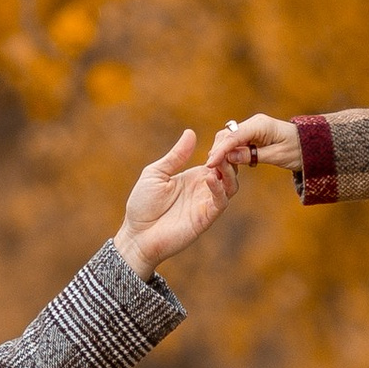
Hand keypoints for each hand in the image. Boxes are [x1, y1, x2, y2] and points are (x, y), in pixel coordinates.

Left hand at [115, 128, 239, 278]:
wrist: (137, 235)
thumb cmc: (142, 205)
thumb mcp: (156, 173)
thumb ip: (176, 156)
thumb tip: (190, 132)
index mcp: (194, 176)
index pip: (218, 159)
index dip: (223, 147)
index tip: (222, 136)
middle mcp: (204, 189)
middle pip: (230, 170)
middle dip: (230, 157)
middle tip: (227, 145)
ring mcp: (206, 203)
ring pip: (231, 185)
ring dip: (229, 171)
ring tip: (220, 160)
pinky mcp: (205, 218)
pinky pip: (220, 202)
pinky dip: (219, 189)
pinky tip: (209, 178)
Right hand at [211, 112, 300, 170]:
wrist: (311, 146)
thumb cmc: (298, 150)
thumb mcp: (277, 156)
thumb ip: (252, 155)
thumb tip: (229, 156)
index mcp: (260, 125)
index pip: (234, 137)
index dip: (220, 151)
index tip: (210, 163)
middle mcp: (254, 123)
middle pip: (227, 135)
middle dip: (217, 151)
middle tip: (211, 170)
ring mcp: (252, 128)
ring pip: (229, 139)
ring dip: (222, 152)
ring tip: (216, 169)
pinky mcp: (252, 134)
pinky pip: (235, 142)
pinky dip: (229, 152)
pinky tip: (227, 164)